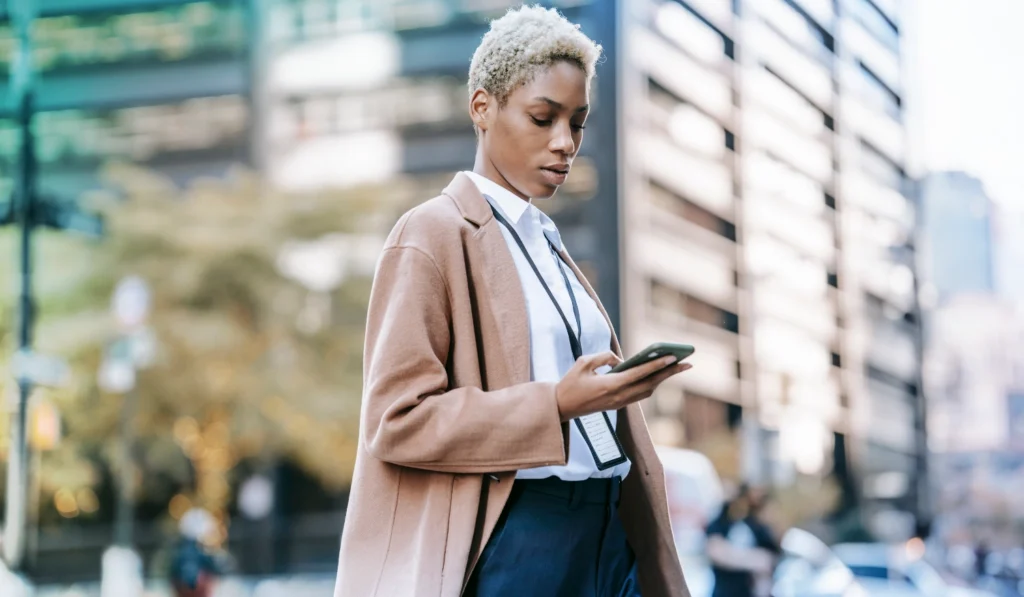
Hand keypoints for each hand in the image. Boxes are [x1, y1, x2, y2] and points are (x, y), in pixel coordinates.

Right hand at [554, 351, 691, 420]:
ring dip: (663, 379)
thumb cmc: (570, 383)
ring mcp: (619, 403)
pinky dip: (651, 384)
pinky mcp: (617, 405)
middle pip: (650, 384)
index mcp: (610, 385)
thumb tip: (620, 360)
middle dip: (670, 373)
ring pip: (647, 390)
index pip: (639, 374)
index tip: (673, 358)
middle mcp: (618, 396)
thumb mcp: (583, 363)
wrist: (560, 407)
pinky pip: (640, 394)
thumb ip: (604, 357)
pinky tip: (658, 376)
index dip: (657, 366)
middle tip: (687, 363)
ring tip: (677, 367)